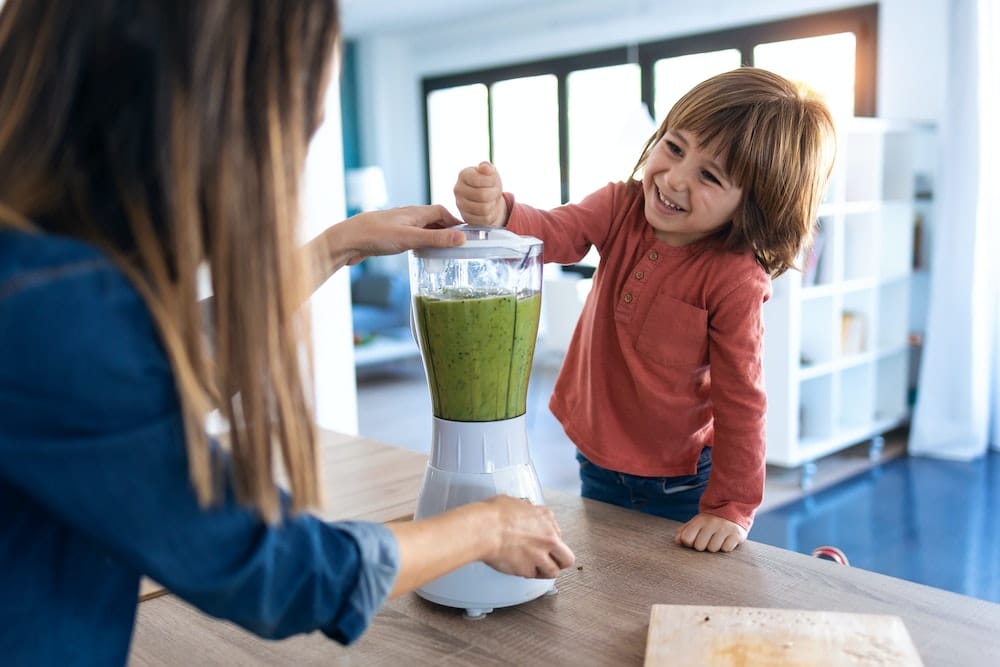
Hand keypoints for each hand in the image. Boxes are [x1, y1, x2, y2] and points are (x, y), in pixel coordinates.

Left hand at [331, 204, 463, 265]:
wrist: (347, 241)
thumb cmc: (376, 236)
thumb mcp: (411, 238)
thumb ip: (437, 239)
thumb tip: (463, 238)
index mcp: (415, 212)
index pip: (442, 212)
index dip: (455, 221)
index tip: (467, 233)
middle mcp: (408, 216)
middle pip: (433, 219)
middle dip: (447, 229)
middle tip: (458, 244)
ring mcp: (398, 226)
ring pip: (422, 229)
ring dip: (434, 236)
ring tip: (444, 250)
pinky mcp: (389, 236)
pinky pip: (411, 237)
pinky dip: (421, 243)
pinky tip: (421, 252)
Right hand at [454, 161, 507, 226]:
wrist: (490, 199)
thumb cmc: (489, 183)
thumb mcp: (491, 172)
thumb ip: (487, 167)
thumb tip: (484, 167)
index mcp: (463, 175)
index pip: (478, 180)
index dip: (491, 181)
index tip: (493, 181)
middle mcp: (458, 190)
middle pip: (482, 195)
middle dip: (494, 193)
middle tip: (495, 191)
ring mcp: (460, 205)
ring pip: (484, 208)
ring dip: (493, 204)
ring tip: (491, 200)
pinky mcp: (466, 218)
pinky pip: (483, 219)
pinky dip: (491, 214)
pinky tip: (489, 209)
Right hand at [480, 496, 575, 578]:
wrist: (485, 529)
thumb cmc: (494, 514)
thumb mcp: (513, 502)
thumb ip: (525, 511)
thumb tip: (522, 513)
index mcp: (546, 517)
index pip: (558, 533)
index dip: (549, 539)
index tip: (543, 542)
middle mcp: (548, 538)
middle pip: (567, 557)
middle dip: (560, 560)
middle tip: (552, 561)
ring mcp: (540, 555)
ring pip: (554, 571)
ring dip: (545, 570)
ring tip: (536, 569)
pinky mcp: (528, 569)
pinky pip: (533, 576)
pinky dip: (527, 573)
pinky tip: (520, 568)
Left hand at [674, 513, 746, 552]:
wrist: (733, 509)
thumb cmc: (711, 521)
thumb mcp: (697, 522)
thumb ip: (684, 531)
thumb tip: (677, 541)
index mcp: (699, 520)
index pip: (687, 538)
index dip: (689, 542)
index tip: (694, 539)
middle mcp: (712, 523)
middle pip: (699, 546)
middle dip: (702, 545)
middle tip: (708, 539)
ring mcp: (725, 528)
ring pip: (713, 549)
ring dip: (714, 547)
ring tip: (717, 538)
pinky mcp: (736, 535)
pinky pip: (726, 549)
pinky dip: (725, 547)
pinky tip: (726, 539)